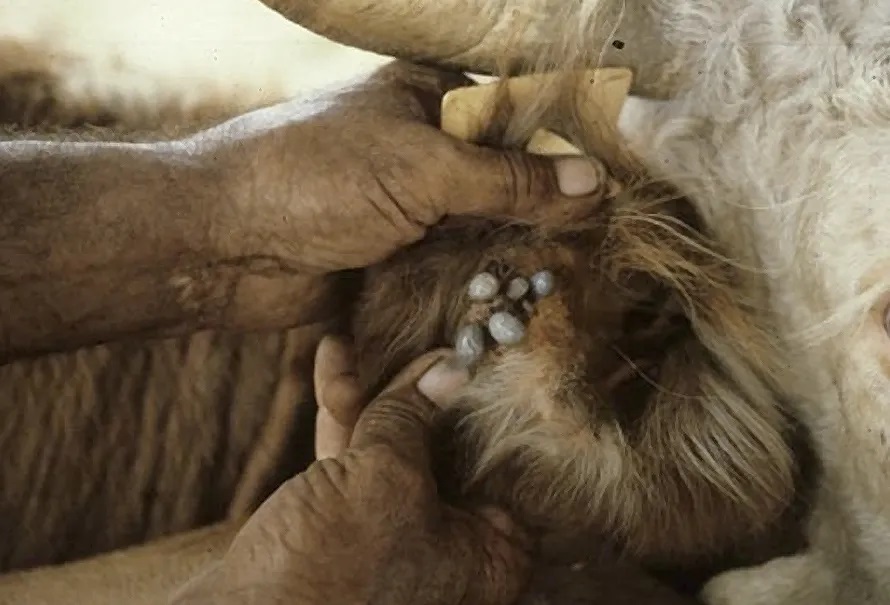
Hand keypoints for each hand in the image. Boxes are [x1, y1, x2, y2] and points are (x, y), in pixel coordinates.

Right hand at [171, 338, 531, 604]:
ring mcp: (394, 538)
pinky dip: (344, 417)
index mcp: (487, 555)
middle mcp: (449, 550)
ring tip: (356, 341)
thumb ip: (415, 417)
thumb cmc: (330, 569)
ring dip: (373, 394)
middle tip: (415, 335)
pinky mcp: (344, 529)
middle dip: (420, 388)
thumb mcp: (384, 478)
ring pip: (396, 449)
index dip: (490, 404)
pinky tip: (333, 364)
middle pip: (447, 448)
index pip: (503, 464)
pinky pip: (355, 462)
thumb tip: (452, 366)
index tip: (478, 351)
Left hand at [219, 60, 613, 272]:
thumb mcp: (423, 170)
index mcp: (426, 99)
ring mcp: (405, 208)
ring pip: (478, 231)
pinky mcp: (391, 259)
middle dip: (541, 214)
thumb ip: (508, 179)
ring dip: (511, 257)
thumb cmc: (311, 179)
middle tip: (595, 249)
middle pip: (501, 181)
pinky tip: (517, 305)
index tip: (609, 194)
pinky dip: (478, 287)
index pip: (516, 120)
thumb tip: (591, 182)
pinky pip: (449, 271)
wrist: (218, 246)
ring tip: (566, 283)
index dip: (563, 155)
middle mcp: (419, 150)